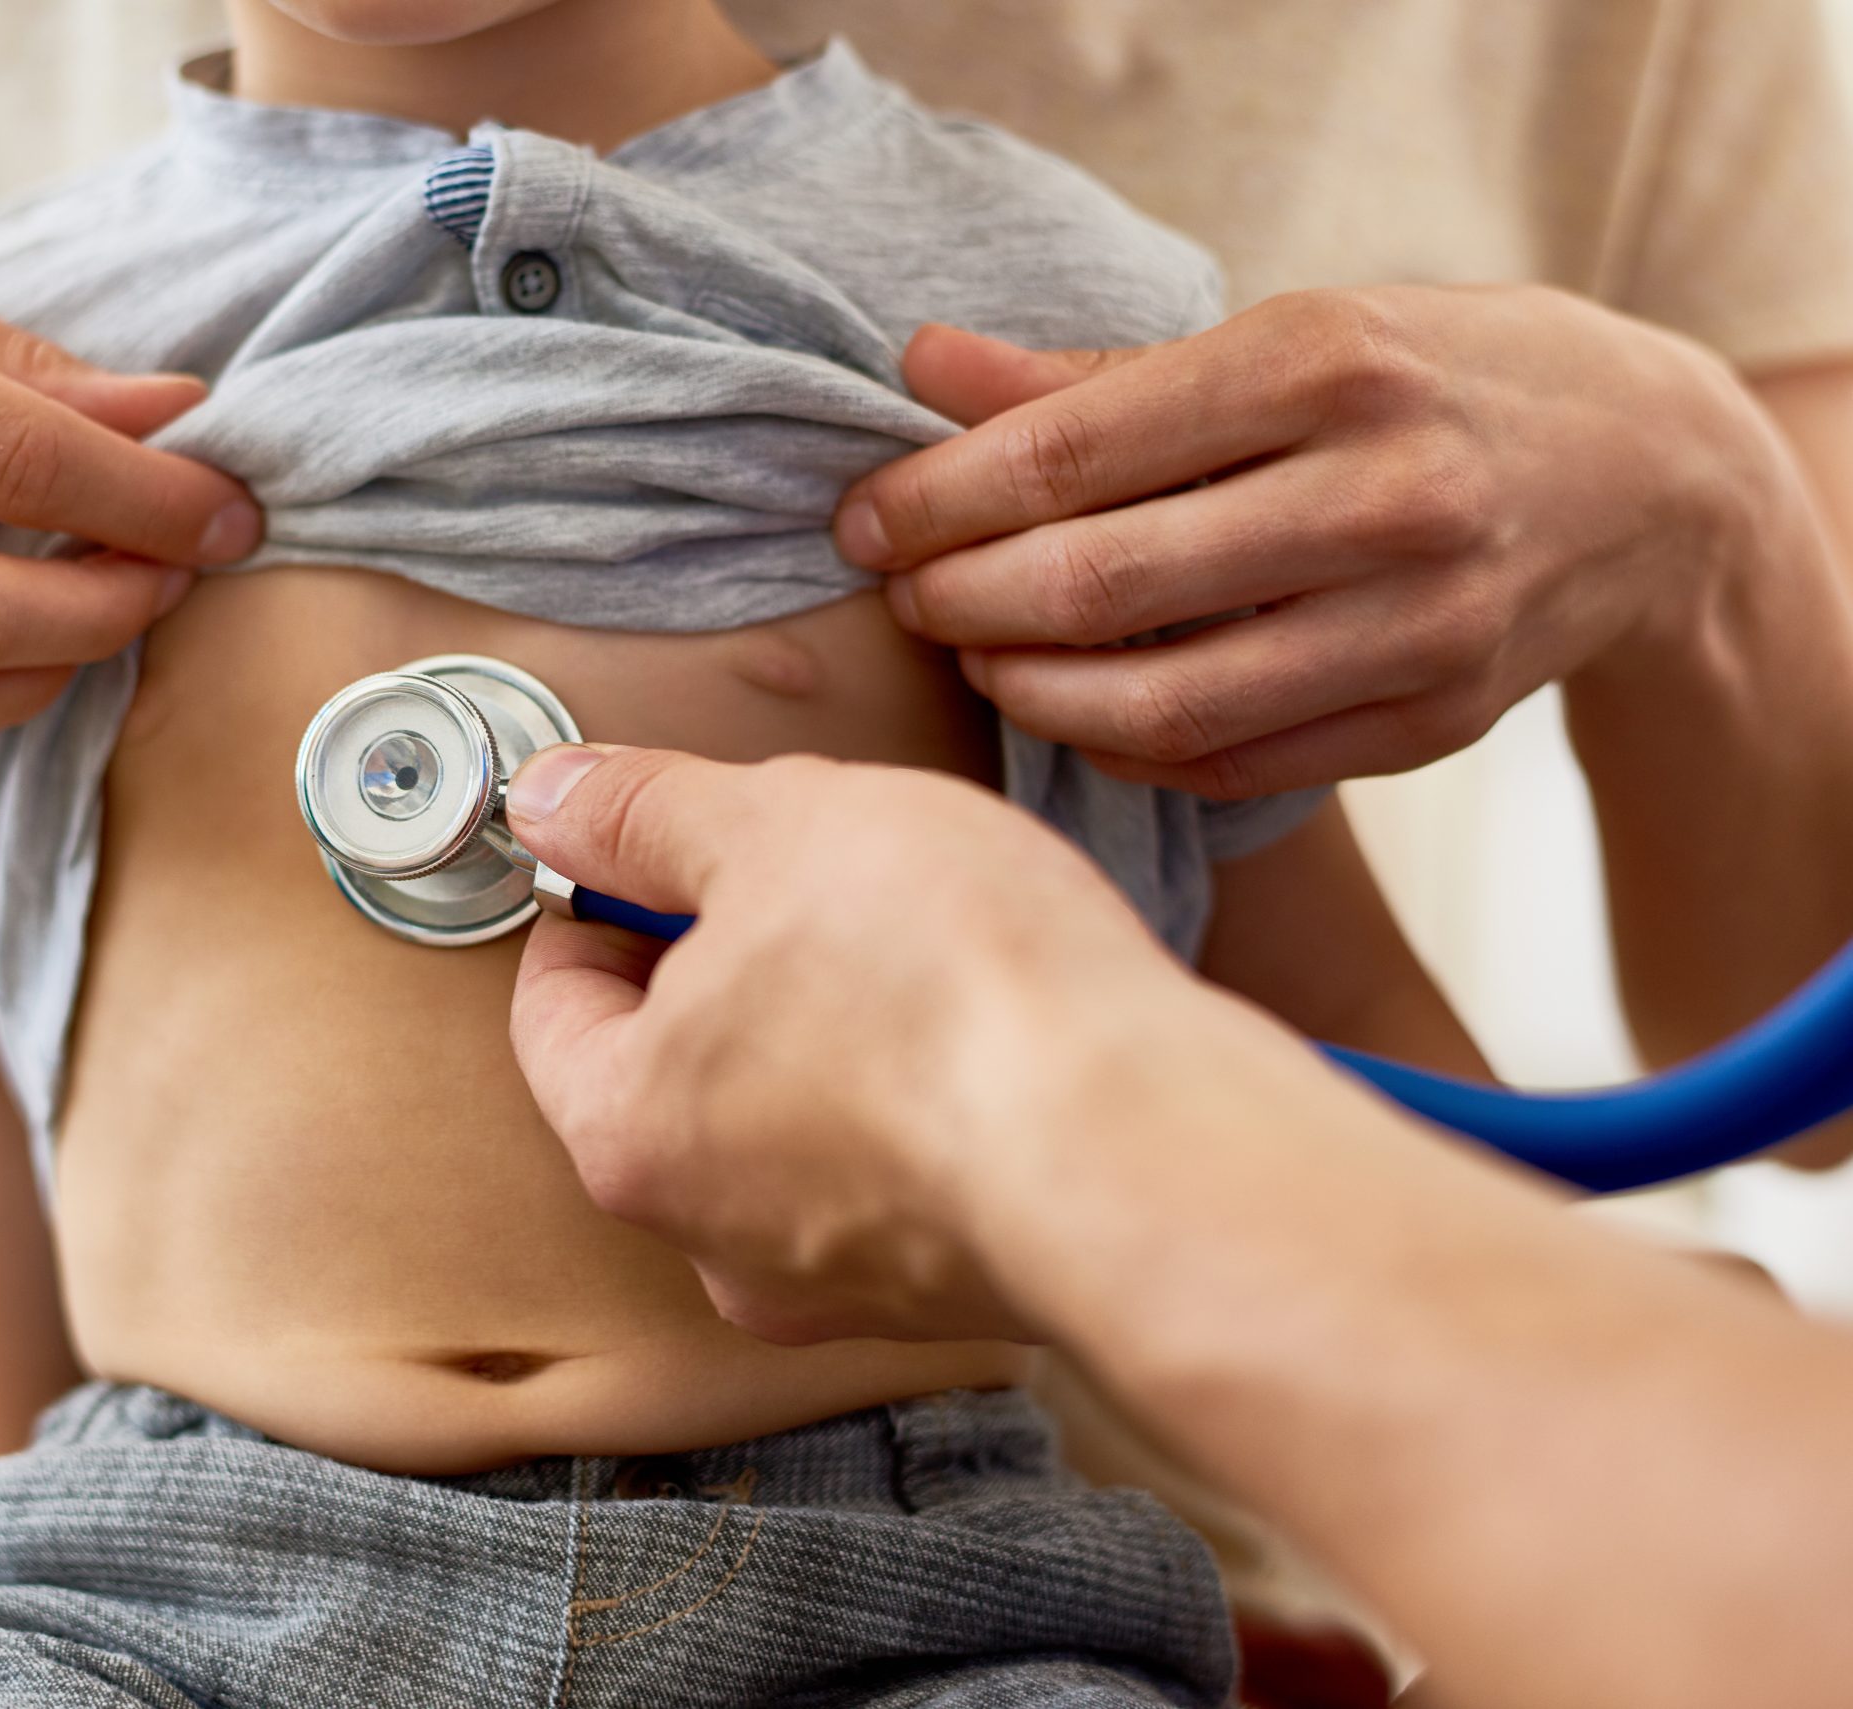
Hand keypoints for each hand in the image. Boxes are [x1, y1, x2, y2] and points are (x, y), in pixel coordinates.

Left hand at [504, 744, 1210, 1345]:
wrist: (1154, 1151)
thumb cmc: (956, 989)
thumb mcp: (775, 829)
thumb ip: (644, 813)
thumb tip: (555, 800)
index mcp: (628, 1135)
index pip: (552, 1005)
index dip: (601, 897)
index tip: (662, 842)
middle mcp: (713, 1241)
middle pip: (673, 1067)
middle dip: (729, 960)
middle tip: (810, 874)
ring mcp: (841, 1284)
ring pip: (794, 1121)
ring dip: (834, 1027)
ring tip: (921, 941)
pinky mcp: (955, 1293)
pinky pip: (902, 1171)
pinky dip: (924, 1099)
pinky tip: (989, 1029)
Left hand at [835, 286, 1776, 796]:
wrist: (1644, 475)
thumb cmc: (1423, 382)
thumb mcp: (1282, 332)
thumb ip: (1093, 373)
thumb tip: (921, 367)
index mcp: (1327, 363)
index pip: (1074, 452)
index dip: (939, 498)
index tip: (865, 521)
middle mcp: (1383, 494)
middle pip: (1100, 586)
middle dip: (963, 600)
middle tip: (905, 597)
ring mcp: (1419, 624)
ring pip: (1159, 705)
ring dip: (1029, 693)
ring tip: (975, 658)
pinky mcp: (1432, 724)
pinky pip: (1229, 765)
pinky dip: (1124, 750)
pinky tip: (1073, 712)